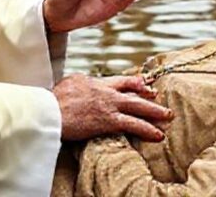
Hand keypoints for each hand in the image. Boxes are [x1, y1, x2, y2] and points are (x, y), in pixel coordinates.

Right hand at [53, 74, 172, 141]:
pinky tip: (158, 135)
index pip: (118, 80)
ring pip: (138, 106)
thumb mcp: (67, 85)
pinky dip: (148, 129)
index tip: (143, 85)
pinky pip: (134, 124)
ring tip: (168, 117)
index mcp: (93, 81)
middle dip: (148, 94)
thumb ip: (79, 85)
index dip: (133, 83)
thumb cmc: (50, 102)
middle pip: (132, 90)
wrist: (47, 111)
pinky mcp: (109, 120)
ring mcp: (109, 104)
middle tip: (159, 97)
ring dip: (155, 112)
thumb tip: (80, 86)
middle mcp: (104, 90)